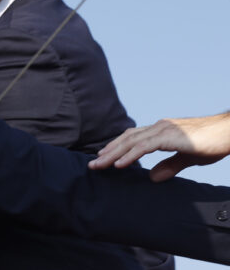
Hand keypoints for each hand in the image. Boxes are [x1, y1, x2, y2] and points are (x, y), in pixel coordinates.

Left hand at [89, 112, 229, 180]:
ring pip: (131, 142)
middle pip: (127, 139)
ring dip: (113, 154)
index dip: (117, 147)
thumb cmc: (213, 143)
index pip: (133, 137)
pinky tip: (119, 165)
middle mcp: (159, 127)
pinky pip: (144, 147)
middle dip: (108, 152)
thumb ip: (169, 165)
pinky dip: (129, 156)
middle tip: (93, 164)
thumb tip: (152, 177)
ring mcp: (164, 130)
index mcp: (162, 131)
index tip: (103, 158)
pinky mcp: (171, 136)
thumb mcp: (187, 158)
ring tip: (99, 165)